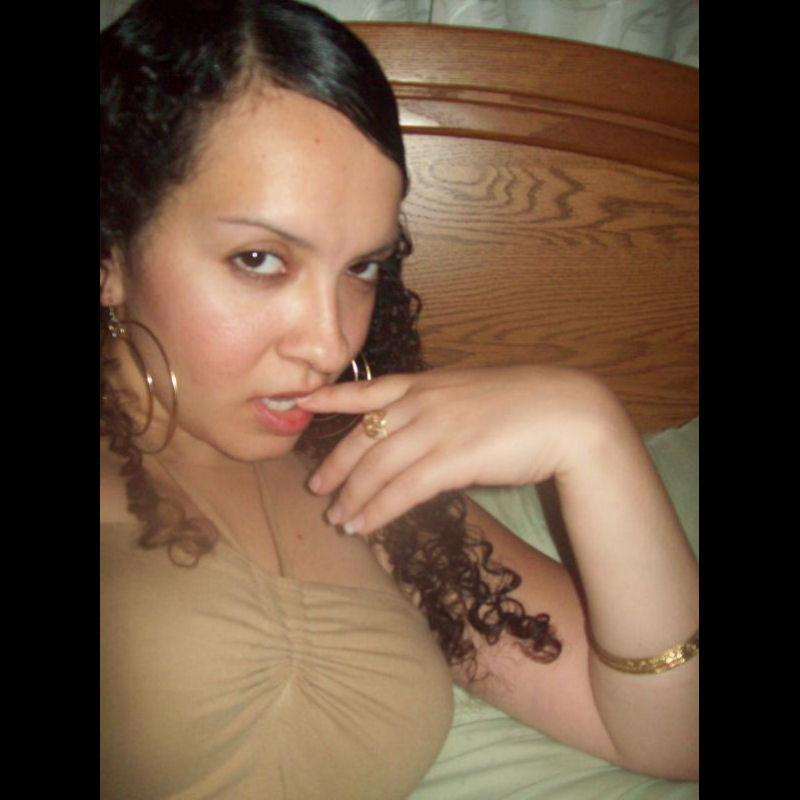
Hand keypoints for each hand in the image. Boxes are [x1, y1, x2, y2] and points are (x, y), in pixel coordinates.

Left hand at [298, 365, 627, 535]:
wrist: (568, 413)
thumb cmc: (529, 404)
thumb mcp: (475, 395)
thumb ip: (443, 409)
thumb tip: (421, 433)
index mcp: (428, 383)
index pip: (368, 389)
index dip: (332, 397)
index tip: (303, 401)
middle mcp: (423, 402)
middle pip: (363, 438)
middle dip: (335, 466)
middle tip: (317, 490)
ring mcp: (435, 429)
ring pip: (376, 468)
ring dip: (352, 498)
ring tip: (337, 520)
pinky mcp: (451, 459)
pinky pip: (401, 490)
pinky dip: (376, 511)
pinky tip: (363, 526)